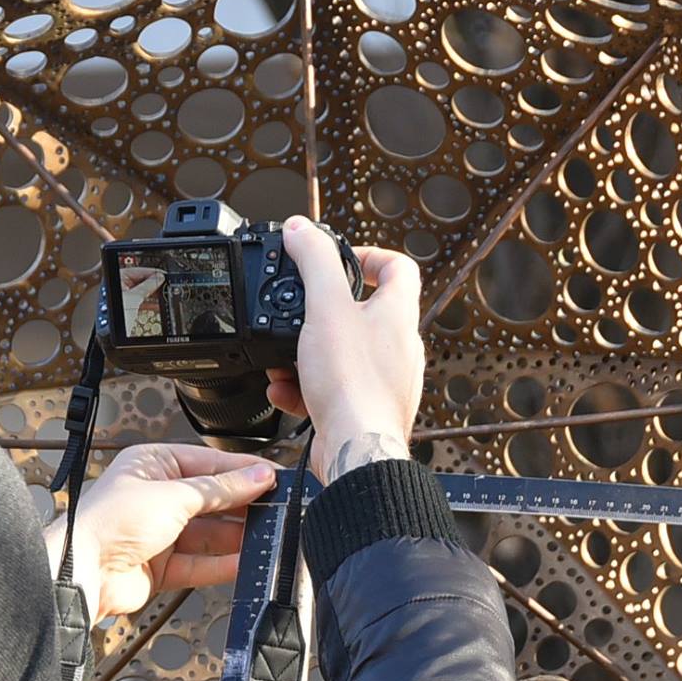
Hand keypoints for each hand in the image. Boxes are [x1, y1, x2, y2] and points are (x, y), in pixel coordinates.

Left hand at [44, 444, 278, 619]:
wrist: (82, 571)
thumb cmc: (108, 522)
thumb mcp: (173, 495)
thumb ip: (220, 490)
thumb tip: (256, 476)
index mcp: (152, 464)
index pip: (208, 464)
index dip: (242, 472)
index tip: (273, 478)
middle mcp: (156, 496)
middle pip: (212, 500)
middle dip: (243, 506)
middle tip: (278, 508)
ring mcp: (160, 533)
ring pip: (210, 534)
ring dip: (238, 537)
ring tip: (269, 535)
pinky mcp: (162, 566)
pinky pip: (201, 563)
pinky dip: (224, 564)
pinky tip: (247, 561)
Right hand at [263, 219, 422, 485]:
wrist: (357, 451)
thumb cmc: (352, 385)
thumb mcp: (325, 308)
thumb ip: (313, 262)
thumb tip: (301, 229)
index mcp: (398, 315)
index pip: (398, 268)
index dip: (368, 255)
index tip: (338, 260)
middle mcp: (398, 347)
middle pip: (363, 313)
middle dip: (322, 313)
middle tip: (298, 315)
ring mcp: (384, 381)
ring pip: (343, 354)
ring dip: (306, 354)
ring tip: (283, 361)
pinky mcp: (365, 410)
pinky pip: (333, 389)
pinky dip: (305, 387)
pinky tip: (286, 391)